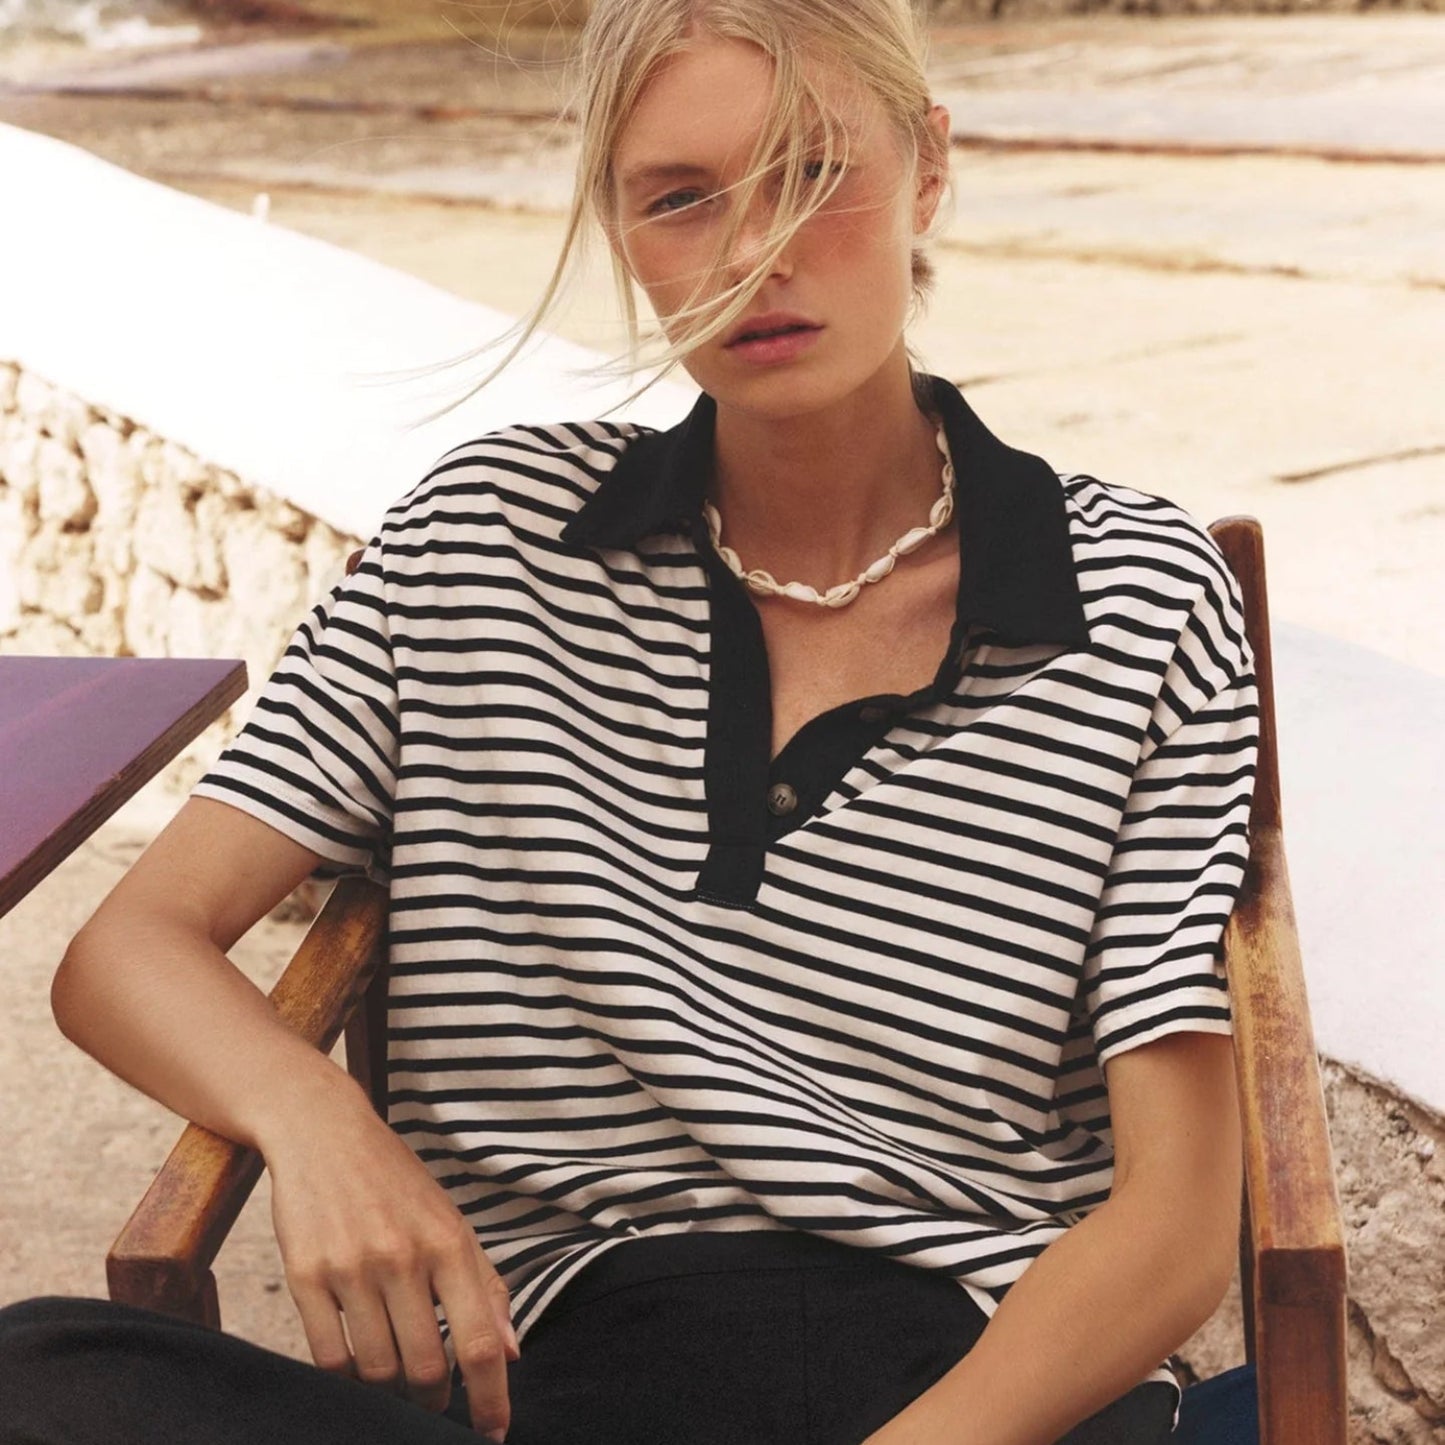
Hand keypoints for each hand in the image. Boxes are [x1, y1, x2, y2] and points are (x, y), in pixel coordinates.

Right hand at [260, 1075, 519, 1439]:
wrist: (324, 1133)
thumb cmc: (396, 1183)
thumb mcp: (451, 1221)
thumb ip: (485, 1285)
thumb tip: (512, 1352)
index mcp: (450, 1244)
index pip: (480, 1341)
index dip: (491, 1399)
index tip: (493, 1433)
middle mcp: (405, 1258)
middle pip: (427, 1368)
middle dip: (433, 1400)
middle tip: (432, 1400)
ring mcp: (353, 1269)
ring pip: (377, 1370)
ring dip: (390, 1391)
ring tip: (395, 1381)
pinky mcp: (306, 1277)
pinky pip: (329, 1358)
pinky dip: (346, 1379)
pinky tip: (356, 1368)